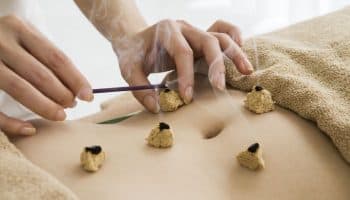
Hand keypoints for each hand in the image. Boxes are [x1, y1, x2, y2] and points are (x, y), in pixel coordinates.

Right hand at [0, 15, 92, 135]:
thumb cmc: (9, 42)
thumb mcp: (28, 38)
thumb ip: (50, 59)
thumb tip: (79, 90)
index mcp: (19, 28)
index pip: (56, 58)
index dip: (75, 79)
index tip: (88, 96)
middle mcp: (0, 42)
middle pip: (39, 74)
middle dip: (61, 94)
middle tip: (71, 105)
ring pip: (19, 88)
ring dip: (44, 106)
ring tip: (60, 115)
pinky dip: (11, 123)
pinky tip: (30, 129)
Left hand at [112, 19, 252, 112]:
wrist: (136, 38)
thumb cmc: (133, 53)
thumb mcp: (128, 68)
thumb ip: (140, 88)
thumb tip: (157, 107)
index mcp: (167, 31)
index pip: (182, 52)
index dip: (186, 75)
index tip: (187, 98)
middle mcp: (185, 28)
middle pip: (208, 41)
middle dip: (216, 65)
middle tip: (220, 87)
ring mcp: (196, 31)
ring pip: (221, 37)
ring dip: (235, 54)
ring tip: (246, 72)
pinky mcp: (202, 38)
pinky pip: (223, 32)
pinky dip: (234, 40)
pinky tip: (240, 55)